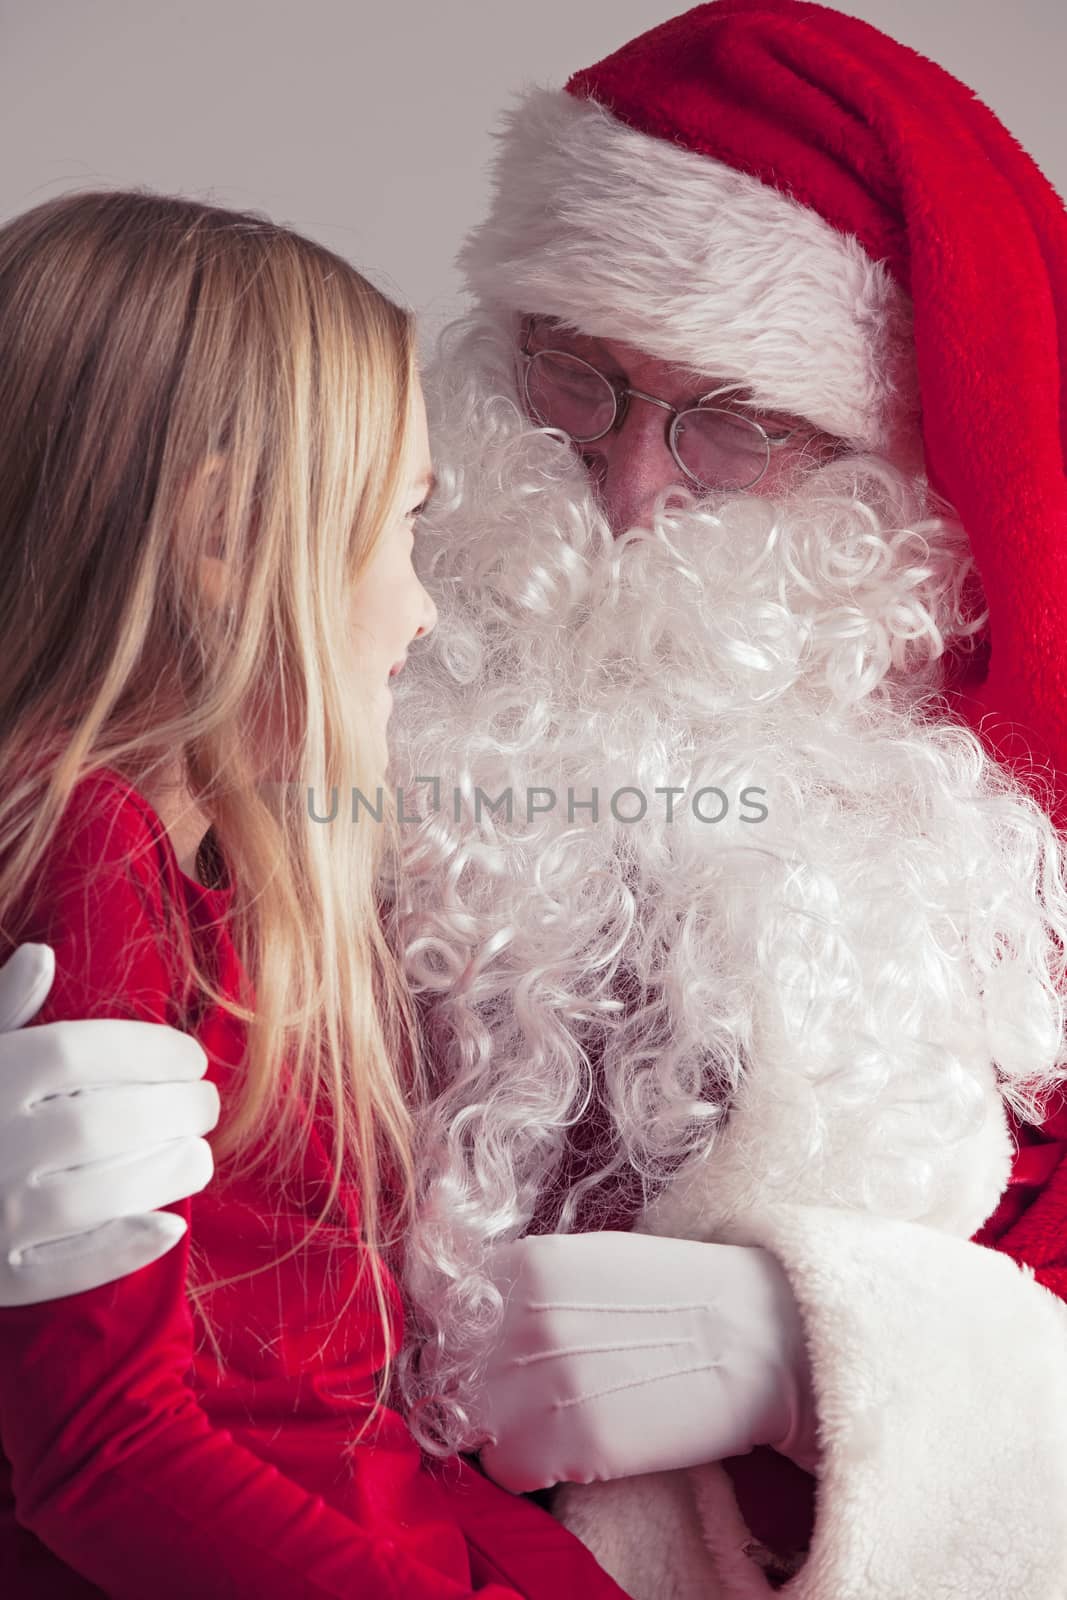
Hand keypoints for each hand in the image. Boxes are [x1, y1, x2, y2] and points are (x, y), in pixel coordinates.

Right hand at [0, 944, 218, 1305]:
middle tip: (207, 1104)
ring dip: (164, 1173)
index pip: (78, 1051)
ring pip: (98, 1194)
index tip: (193, 1056)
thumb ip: (2, 1010)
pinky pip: (72, 1267)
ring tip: (198, 1155)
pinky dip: (126, 1247)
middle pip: (101, 1122)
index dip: (148, 1050)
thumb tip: (43, 955)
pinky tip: (170, 1225)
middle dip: (171, 1109)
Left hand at [476, 1230, 818, 1492]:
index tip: (491, 1350)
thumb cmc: (683, 1293)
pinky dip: (529, 1466)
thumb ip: (529, 1282)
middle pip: (453, 1369)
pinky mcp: (573, 1446)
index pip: (448, 1308)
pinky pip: (508, 1469)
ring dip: (499, 1427)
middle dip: (481, 1383)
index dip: (468, 1335)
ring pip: (469, 1424)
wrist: (762, 1338)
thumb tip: (479, 1313)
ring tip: (551, 1419)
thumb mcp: (594, 1259)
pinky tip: (572, 1446)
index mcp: (530, 1264)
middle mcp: (524, 1319)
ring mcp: (544, 1384)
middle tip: (524, 1389)